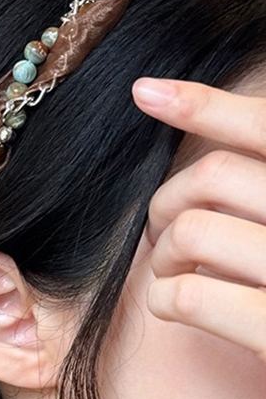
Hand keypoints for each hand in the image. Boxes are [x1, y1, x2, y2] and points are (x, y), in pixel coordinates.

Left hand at [131, 76, 265, 362]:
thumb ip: (262, 197)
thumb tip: (206, 157)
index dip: (205, 105)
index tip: (143, 91)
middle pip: (215, 177)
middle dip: (167, 203)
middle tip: (161, 234)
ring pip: (192, 230)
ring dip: (161, 253)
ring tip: (171, 274)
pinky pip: (188, 294)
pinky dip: (165, 298)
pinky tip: (172, 307)